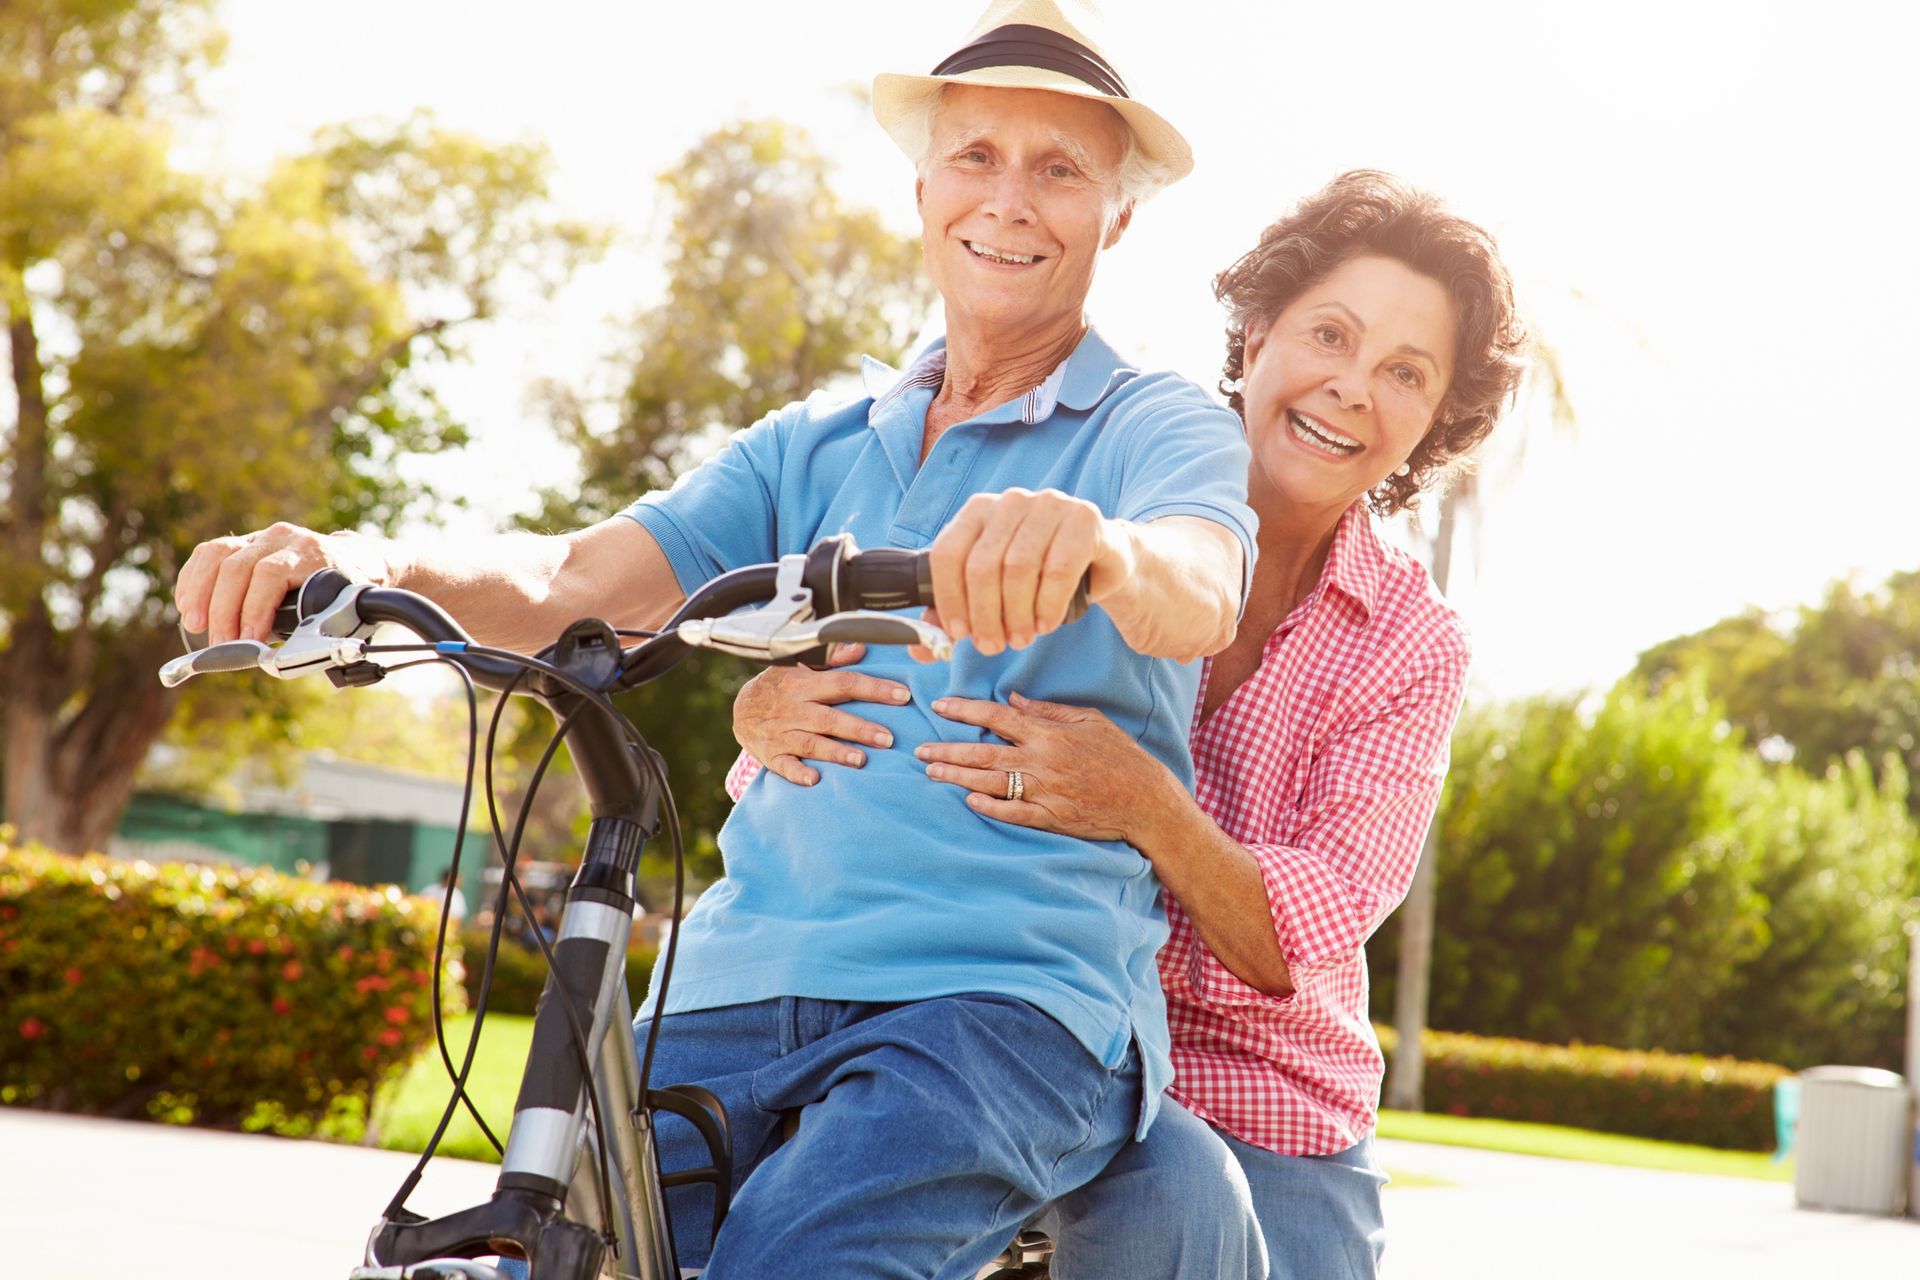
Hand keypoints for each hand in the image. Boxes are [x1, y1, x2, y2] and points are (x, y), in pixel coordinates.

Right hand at [175, 522, 394, 643]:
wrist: (354, 559)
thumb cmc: (349, 591)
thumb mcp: (346, 607)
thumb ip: (322, 627)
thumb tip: (296, 654)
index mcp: (311, 552)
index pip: (271, 574)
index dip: (254, 608)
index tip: (248, 639)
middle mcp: (284, 538)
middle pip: (239, 566)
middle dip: (224, 609)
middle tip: (219, 643)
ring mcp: (261, 536)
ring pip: (218, 554)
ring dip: (201, 592)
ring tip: (195, 625)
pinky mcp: (243, 541)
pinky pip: (209, 553)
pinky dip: (194, 579)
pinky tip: (187, 604)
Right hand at [733, 643, 911, 785]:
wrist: (740, 709)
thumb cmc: (781, 685)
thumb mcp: (802, 665)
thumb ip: (832, 659)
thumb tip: (860, 646)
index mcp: (804, 683)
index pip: (843, 683)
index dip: (873, 689)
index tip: (902, 695)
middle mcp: (793, 708)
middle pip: (829, 718)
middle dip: (859, 728)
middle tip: (887, 738)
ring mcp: (781, 733)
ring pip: (810, 743)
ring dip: (835, 752)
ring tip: (861, 760)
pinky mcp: (771, 755)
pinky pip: (783, 766)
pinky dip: (797, 773)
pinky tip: (814, 779)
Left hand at [917, 692, 1186, 845]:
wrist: (1146, 799)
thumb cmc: (1120, 755)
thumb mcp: (1089, 720)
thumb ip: (1049, 710)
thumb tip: (1015, 699)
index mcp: (1049, 733)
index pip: (997, 716)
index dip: (964, 710)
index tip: (939, 707)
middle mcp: (1042, 760)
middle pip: (984, 752)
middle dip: (948, 750)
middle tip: (919, 750)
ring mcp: (1045, 791)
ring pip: (991, 782)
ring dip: (958, 776)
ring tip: (931, 772)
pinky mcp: (1051, 818)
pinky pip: (1014, 812)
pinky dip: (990, 807)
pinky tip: (968, 801)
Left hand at [926, 488, 1128, 656]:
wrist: (1101, 560)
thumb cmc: (1039, 576)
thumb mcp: (992, 593)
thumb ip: (954, 615)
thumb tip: (921, 648)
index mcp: (978, 510)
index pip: (948, 553)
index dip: (949, 599)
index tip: (959, 634)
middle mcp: (1010, 501)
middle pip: (982, 565)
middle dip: (985, 615)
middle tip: (993, 646)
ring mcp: (1049, 504)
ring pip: (1019, 567)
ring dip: (1017, 614)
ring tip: (1021, 638)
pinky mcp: (1083, 519)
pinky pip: (1058, 569)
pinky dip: (1048, 605)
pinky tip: (1046, 623)